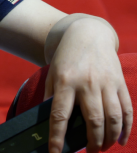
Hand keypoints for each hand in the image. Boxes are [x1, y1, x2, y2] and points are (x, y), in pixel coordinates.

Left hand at [44, 18, 132, 152]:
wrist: (88, 35)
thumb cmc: (66, 58)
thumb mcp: (52, 73)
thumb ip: (50, 95)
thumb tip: (48, 120)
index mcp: (65, 81)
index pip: (60, 115)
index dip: (57, 137)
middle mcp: (87, 83)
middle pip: (93, 119)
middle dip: (92, 141)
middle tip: (90, 152)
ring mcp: (106, 83)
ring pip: (112, 117)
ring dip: (109, 137)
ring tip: (103, 148)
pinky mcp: (119, 82)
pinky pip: (127, 109)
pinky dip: (126, 127)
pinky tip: (121, 139)